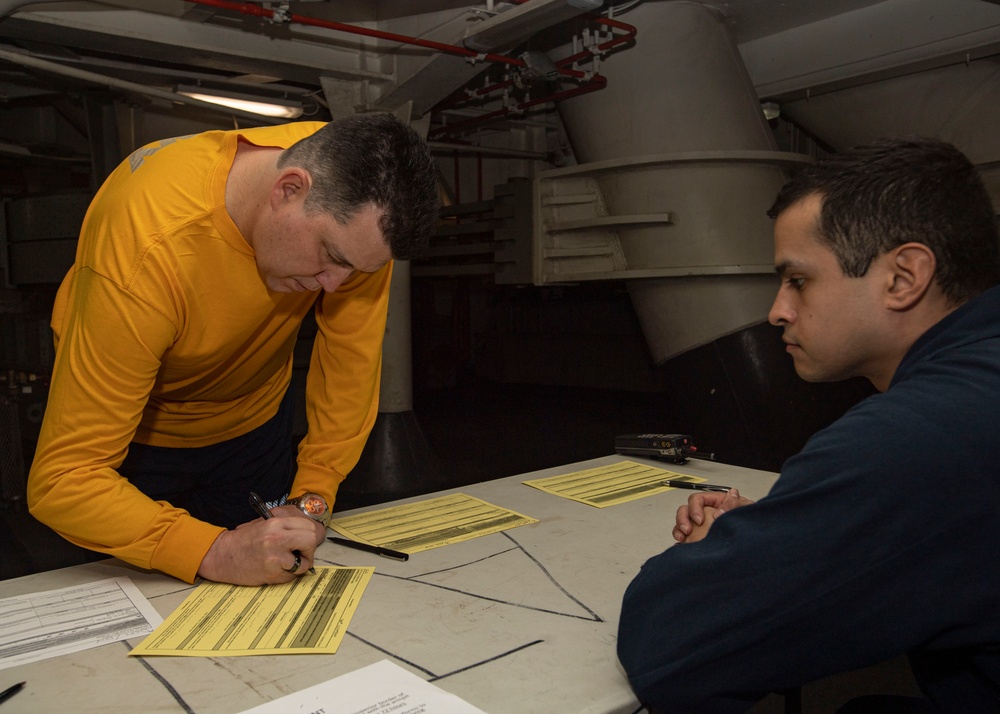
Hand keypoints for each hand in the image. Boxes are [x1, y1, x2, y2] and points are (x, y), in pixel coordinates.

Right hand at [197, 509, 325, 584]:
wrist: (223, 555)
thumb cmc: (244, 540)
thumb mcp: (264, 524)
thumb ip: (285, 527)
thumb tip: (307, 533)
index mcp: (276, 522)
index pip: (308, 526)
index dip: (309, 536)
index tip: (302, 543)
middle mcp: (277, 536)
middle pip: (311, 539)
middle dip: (309, 550)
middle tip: (300, 555)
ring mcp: (275, 555)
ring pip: (305, 561)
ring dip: (300, 565)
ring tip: (286, 564)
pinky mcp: (271, 571)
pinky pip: (292, 575)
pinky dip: (288, 576)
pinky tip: (276, 571)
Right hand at [672, 488, 753, 542]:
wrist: (756, 544)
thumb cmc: (753, 523)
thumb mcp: (747, 510)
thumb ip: (736, 504)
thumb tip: (721, 508)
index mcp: (716, 502)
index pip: (698, 499)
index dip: (695, 508)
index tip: (699, 520)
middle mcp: (707, 513)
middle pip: (686, 510)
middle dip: (683, 519)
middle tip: (688, 530)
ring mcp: (701, 527)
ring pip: (682, 523)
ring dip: (679, 529)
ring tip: (682, 539)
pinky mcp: (698, 539)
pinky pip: (685, 539)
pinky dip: (681, 542)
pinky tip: (682, 547)